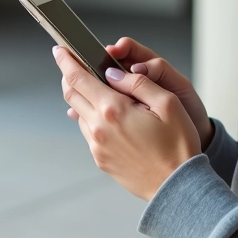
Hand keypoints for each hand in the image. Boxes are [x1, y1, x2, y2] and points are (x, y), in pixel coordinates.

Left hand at [54, 46, 200, 200]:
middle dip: (70, 76)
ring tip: (98, 90)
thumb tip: (113, 73)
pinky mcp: (101, 160)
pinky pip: (89, 132)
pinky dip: (92, 117)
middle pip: (72, 94)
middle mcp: (99, 128)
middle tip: (74, 64)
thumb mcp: (168, 103)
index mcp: (114, 110)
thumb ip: (137, 83)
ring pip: (80, 113)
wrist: (177, 187)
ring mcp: (98, 147)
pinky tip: (107, 116)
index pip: (78, 78)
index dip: (66, 61)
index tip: (59, 50)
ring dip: (83, 98)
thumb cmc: (178, 145)